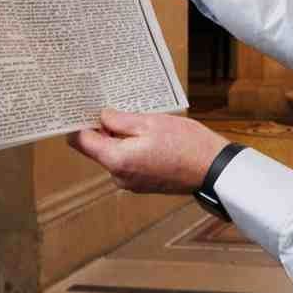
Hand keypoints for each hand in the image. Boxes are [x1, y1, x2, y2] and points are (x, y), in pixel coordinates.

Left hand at [68, 109, 230, 194]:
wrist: (213, 169)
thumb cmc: (186, 144)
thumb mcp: (150, 122)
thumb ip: (119, 121)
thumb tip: (101, 117)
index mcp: (117, 160)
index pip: (81, 142)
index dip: (79, 124)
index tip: (81, 108)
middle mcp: (119, 176)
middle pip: (97, 149)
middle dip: (102, 130)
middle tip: (114, 108)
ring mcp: (131, 183)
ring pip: (114, 156)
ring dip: (120, 139)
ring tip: (138, 121)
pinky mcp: (143, 184)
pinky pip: (128, 164)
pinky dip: (131, 150)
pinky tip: (148, 137)